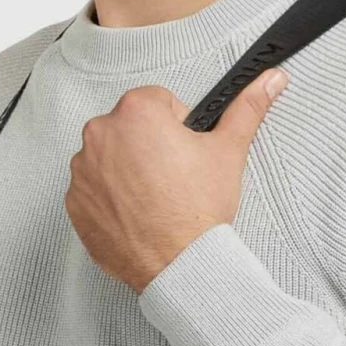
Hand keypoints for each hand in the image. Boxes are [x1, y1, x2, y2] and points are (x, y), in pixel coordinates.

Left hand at [64, 67, 288, 292]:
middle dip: (149, 146)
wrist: (178, 266)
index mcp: (136, 112)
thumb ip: (247, 108)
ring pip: (110, 158)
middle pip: (130, 128)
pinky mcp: (74, 203)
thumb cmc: (198, 211)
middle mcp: (101, 135)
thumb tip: (270, 80)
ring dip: (127, 171)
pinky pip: (93, 190)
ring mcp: (83, 170)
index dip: (177, 127)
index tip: (184, 153)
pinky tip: (137, 214)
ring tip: (155, 199)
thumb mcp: (229, 152)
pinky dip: (111, 199)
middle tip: (173, 179)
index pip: (158, 102)